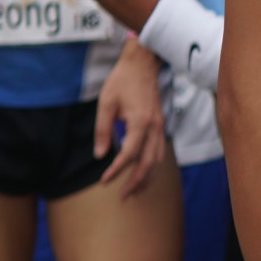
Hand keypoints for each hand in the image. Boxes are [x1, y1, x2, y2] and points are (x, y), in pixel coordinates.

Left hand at [95, 41, 165, 192]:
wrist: (143, 64)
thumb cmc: (122, 81)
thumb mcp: (106, 103)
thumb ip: (102, 130)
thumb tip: (99, 155)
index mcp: (140, 122)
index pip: (129, 154)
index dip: (116, 170)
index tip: (104, 181)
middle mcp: (154, 127)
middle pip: (148, 163)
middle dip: (136, 182)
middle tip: (123, 197)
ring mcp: (160, 127)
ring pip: (158, 160)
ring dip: (147, 178)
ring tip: (134, 191)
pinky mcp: (160, 125)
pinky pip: (160, 151)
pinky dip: (153, 166)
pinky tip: (144, 173)